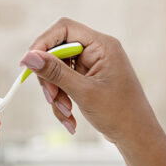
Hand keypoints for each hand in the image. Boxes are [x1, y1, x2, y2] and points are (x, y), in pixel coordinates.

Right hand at [21, 17, 160, 144]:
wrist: (136, 137)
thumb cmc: (119, 114)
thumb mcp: (84, 92)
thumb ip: (55, 73)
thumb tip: (28, 57)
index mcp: (102, 46)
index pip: (64, 29)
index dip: (42, 44)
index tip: (28, 65)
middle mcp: (98, 52)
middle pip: (58, 52)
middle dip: (51, 78)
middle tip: (51, 98)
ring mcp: (93, 67)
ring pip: (59, 72)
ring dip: (57, 95)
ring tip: (67, 115)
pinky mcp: (90, 81)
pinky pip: (66, 85)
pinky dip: (63, 102)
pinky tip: (70, 121)